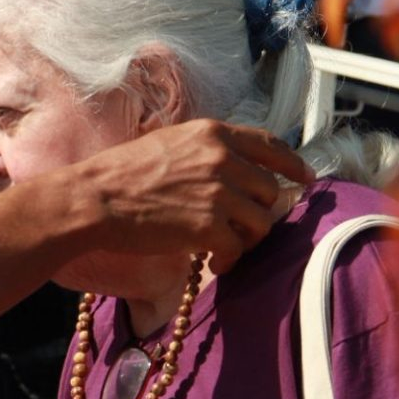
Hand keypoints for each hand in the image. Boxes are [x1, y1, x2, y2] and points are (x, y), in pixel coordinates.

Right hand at [77, 119, 312, 270]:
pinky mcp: (210, 227)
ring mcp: (219, 193)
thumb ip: (206, 151)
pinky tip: (212, 264)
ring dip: (244, 239)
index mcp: (213, 134)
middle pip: (269, 190)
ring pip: (260, 223)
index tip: (304, 179)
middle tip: (238, 227)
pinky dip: (228, 261)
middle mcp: (223, 159)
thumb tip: (234, 168)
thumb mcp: (169, 143)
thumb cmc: (120, 174)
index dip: (292, 164)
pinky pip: (237, 249)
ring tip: (222, 248)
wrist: (93, 199)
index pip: (271, 146)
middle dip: (257, 212)